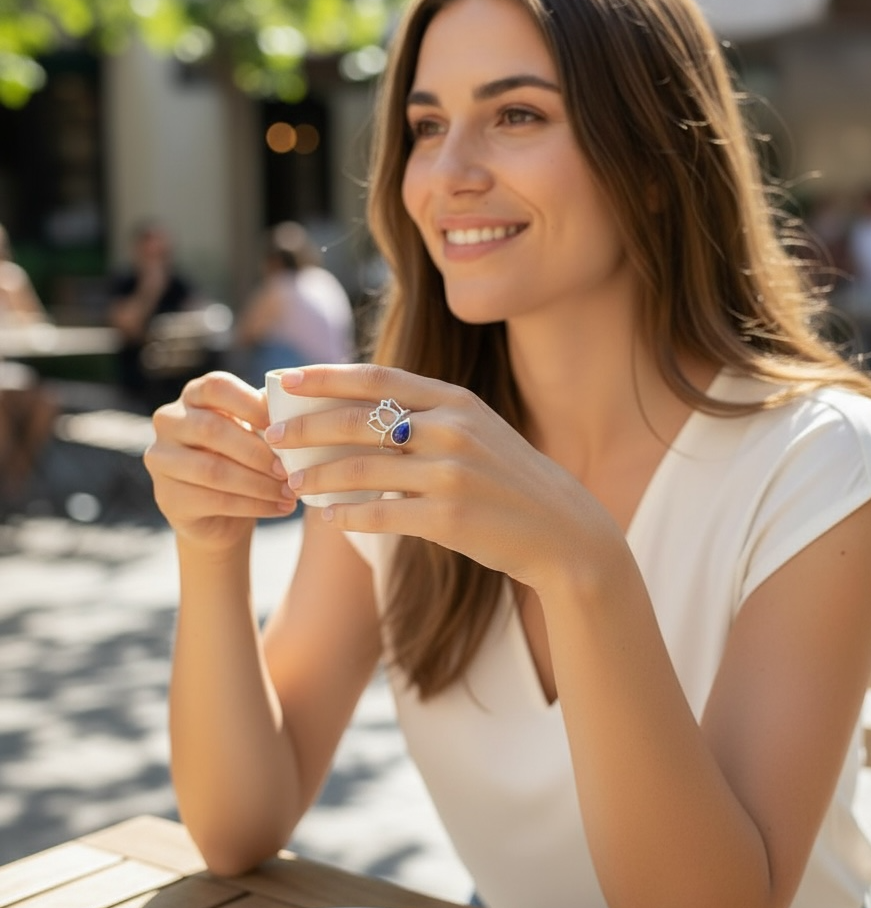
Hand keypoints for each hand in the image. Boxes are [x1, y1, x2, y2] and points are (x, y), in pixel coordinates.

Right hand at [145, 371, 296, 551]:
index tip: (286, 427)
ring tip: (291, 492)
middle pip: (212, 429)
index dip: (252, 404)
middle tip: (290, 469)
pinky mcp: (167, 496)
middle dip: (258, 452)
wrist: (224, 513)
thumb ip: (270, 415)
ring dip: (259, 483)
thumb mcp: (257, 431)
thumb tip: (296, 406)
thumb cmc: (248, 458)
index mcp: (194, 395)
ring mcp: (161, 459)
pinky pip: (214, 500)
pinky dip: (254, 505)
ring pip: (212, 469)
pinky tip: (280, 507)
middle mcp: (169, 421)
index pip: (216, 386)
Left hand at [263, 364, 622, 592]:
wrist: (562, 529)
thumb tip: (354, 418)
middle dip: (306, 428)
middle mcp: (452, 430)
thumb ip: (425, 419)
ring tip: (293, 483)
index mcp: (456, 401)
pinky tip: (328, 517)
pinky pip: (378, 514)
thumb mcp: (476, 432)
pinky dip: (345, 515)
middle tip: (272, 437)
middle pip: (358, 421)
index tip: (287, 380)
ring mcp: (451, 474)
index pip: (377, 379)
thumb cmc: (508, 479)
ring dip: (316, 476)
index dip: (326, 377)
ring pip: (359, 469)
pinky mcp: (448, 519)